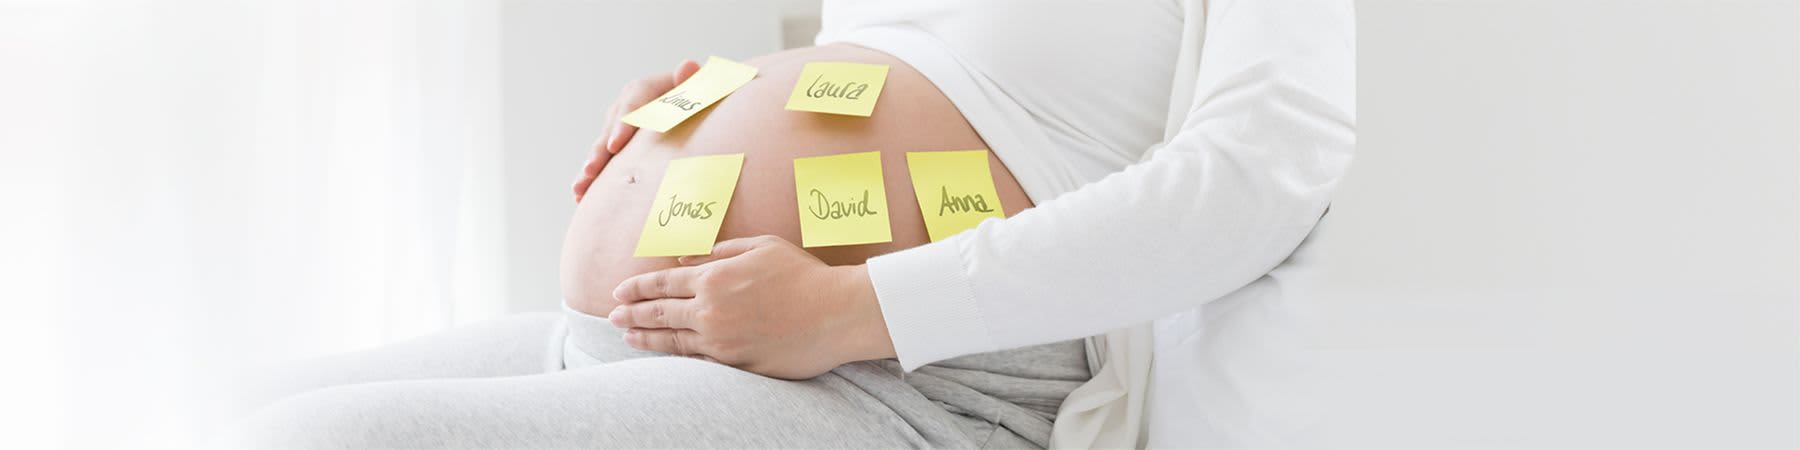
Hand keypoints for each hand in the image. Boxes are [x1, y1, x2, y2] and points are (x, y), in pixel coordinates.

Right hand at [572, 59, 701, 202]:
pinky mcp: (617, 145)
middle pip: (610, 129)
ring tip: (579, 189)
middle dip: (599, 153)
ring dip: (590, 169)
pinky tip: (580, 197)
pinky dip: (592, 179)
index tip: (615, 146)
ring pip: (601, 148)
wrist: (693, 106)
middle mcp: (626, 107)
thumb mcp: (698, 86)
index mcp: (644, 90)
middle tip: (590, 171)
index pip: (632, 104)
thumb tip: (689, 65)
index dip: (622, 125)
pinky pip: (603, 162)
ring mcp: (618, 126)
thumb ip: (692, 80)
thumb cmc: (699, 98)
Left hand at [608, 236, 897, 379]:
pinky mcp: (735, 363)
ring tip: (627, 336)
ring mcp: (721, 340)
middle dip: (631, 313)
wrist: (834, 314)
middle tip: (611, 315)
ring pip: (672, 340)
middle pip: (659, 313)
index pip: (664, 282)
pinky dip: (675, 355)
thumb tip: (688, 257)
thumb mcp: (761, 246)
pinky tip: (665, 352)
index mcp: (714, 277)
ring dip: (645, 338)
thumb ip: (720, 250)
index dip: (638, 287)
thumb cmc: (803, 274)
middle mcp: (710, 310)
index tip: (619, 292)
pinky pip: (696, 360)